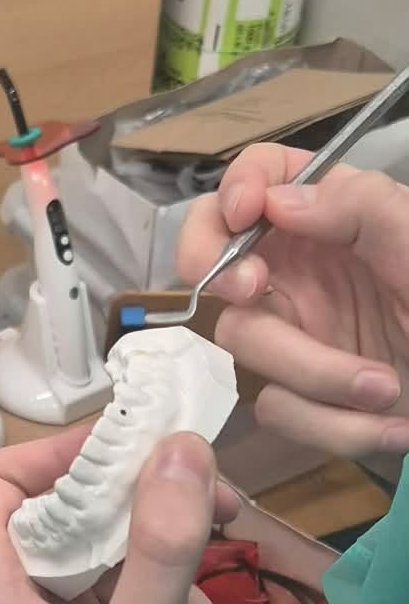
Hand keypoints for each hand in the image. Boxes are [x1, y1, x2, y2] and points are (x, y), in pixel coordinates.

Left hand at [0, 429, 238, 603]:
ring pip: (129, 567)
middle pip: (85, 517)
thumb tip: (179, 450)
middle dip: (160, 524)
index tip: (133, 450)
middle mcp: (20, 602)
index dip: (59, 453)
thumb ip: (161, 551)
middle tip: (227, 513)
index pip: (0, 481)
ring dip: (184, 600)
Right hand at [177, 144, 408, 457]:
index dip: (236, 188)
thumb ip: (362, 208)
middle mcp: (303, 269)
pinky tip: (393, 427)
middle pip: (213, 258)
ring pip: (245, 344)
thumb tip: (277, 202)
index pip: (260, 176)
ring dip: (315, 376)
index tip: (245, 215)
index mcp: (336, 216)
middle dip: (220, 274)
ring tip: (388, 390)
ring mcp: (296, 333)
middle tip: (252, 291)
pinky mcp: (303, 395)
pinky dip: (335, 426)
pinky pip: (280, 409)